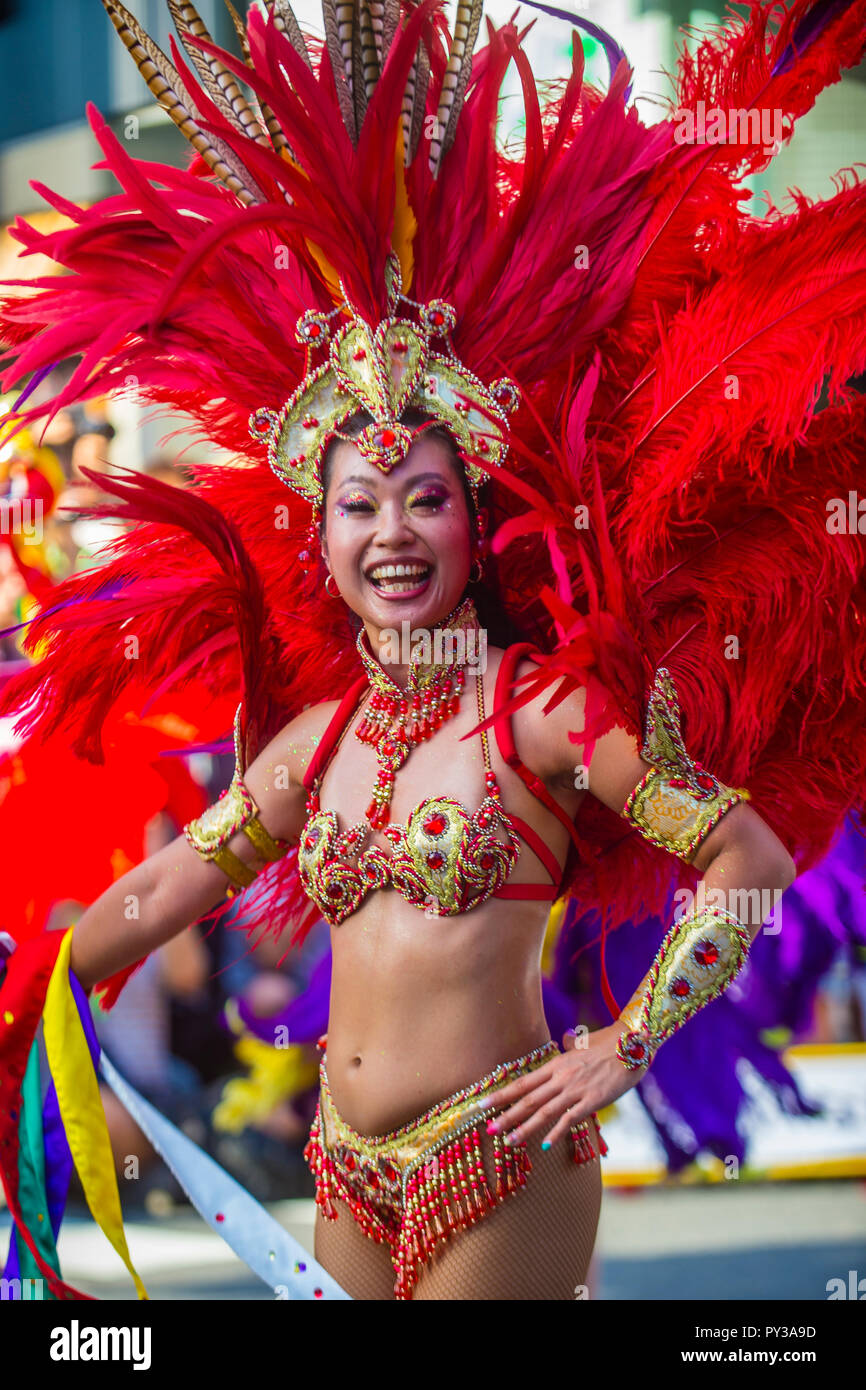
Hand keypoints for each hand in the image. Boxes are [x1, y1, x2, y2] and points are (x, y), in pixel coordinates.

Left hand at [479, 1025, 646, 1149]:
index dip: (502, 1094)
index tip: (483, 1103)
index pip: (523, 1082)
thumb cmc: (609, 1043)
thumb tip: (566, 1038)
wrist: (633, 1043)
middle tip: (489, 1129)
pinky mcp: (593, 1101)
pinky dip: (556, 1132)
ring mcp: (576, 1089)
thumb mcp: (584, 1043)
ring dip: (525, 1128)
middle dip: (506, 1115)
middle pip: (528, 1099)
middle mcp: (561, 1077)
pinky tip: (545, 1144)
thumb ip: (571, 1045)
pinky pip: (570, 1119)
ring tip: (509, 1141)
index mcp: (556, 1064)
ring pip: (544, 1111)